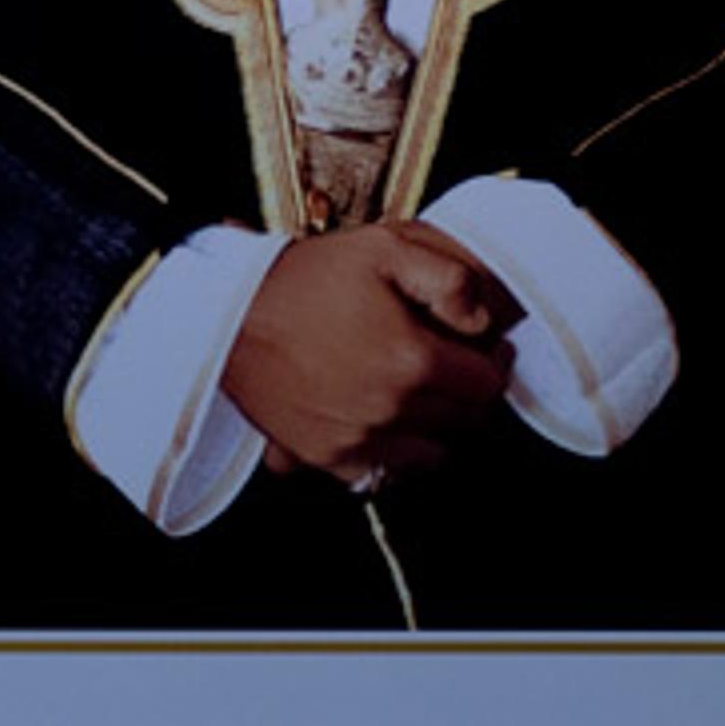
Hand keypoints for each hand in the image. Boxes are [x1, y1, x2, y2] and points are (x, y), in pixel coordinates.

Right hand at [222, 221, 520, 485]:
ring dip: (436, 429)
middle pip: (464, 425)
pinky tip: (385, 422)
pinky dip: (393, 456)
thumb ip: (450, 278)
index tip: (485, 349)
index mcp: (412, 363)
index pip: (487, 386)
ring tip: (421, 394)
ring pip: (430, 457)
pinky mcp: (326, 458)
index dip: (493, 363)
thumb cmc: (305, 280)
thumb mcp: (384, 249)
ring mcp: (357, 441)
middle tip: (455, 367)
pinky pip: (382, 476)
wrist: (231, 316)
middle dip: (469, 396)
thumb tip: (483, 319)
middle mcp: (390, 412)